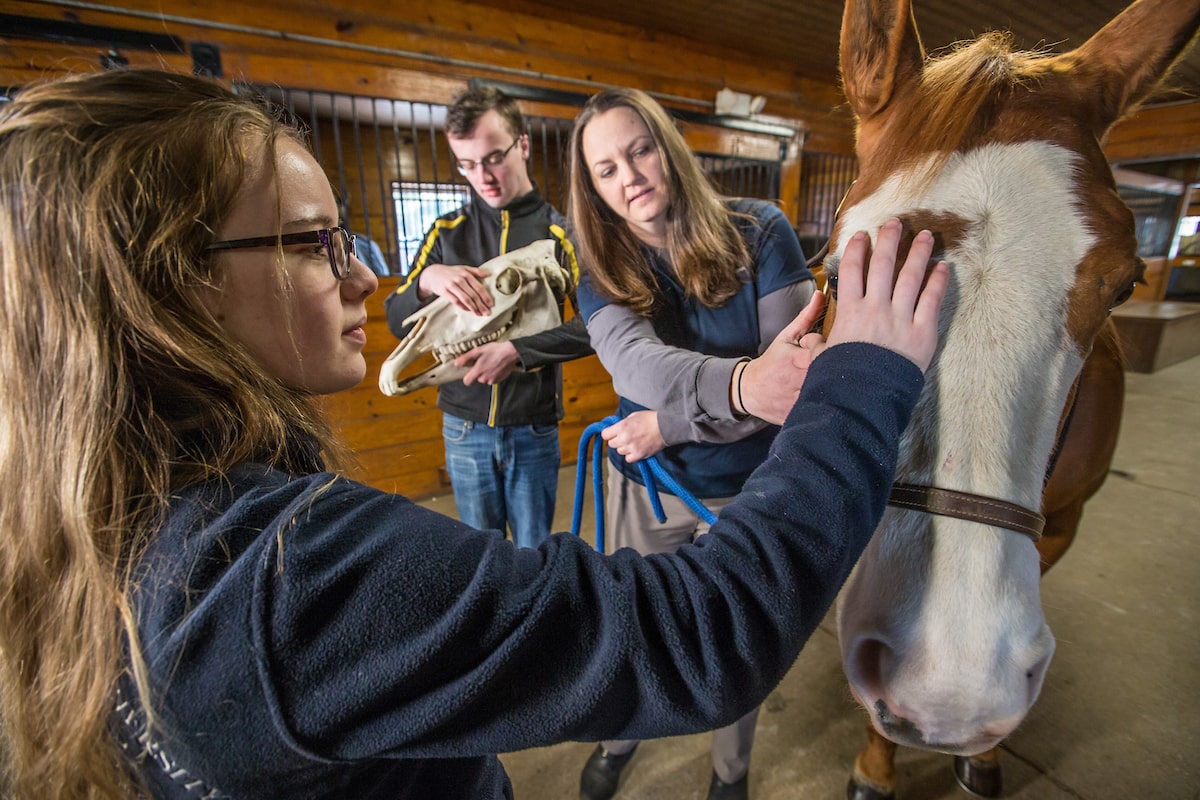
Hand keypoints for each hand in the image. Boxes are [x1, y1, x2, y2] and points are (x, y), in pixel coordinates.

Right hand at [418, 263, 492, 314]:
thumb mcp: (463, 268)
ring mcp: (452, 286)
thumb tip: (487, 274)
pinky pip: (456, 301)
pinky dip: (463, 307)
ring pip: (465, 299)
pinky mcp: (445, 292)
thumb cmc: (450, 272)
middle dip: (481, 305)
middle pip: (473, 295)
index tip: (490, 304)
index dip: (485, 297)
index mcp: (466, 274)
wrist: (432, 274)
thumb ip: (475, 271)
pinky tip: (468, 310)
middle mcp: (460, 280)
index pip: (479, 287)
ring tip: (479, 314)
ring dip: (473, 308)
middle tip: (487, 312)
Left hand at [456, 341, 519, 385]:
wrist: (511, 353)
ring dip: (486, 373)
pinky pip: (492, 379)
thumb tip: (456, 364)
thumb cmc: (494, 350)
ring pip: (485, 379)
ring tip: (491, 363)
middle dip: (479, 372)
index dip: (467, 376)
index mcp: (478, 372)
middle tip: (484, 362)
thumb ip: (466, 358)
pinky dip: (493, 374)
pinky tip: (496, 366)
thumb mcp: (478, 351)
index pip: (467, 381)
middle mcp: (484, 379)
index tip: (470, 370)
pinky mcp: (499, 380)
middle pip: (477, 378)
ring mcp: (492, 380)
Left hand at [601, 411, 665, 461]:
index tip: (612, 433)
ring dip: (624, 447)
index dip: (608, 433)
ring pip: (620, 451)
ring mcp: (631, 448)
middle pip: (612, 444)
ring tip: (634, 442)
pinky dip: (631, 455)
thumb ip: (622, 424)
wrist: (665, 426)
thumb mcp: (633, 416)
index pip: (605, 434)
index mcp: (622, 427)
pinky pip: (628, 459)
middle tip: (625, 436)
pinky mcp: (639, 455)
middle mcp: (624, 438)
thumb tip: (615, 429)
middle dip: (617, 440)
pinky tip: (637, 449)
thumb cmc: (650, 419)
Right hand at [738, 290, 826, 424]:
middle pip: (829, 374)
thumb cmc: (772, 362)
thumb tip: (820, 294)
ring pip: (826, 394)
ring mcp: (797, 401)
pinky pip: (819, 409)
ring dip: (833, 388)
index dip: (832, 350)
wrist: (749, 390)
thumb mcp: (786, 337)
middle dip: (836, 369)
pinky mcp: (797, 415)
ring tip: (835, 382)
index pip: (825, 353)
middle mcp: (796, 382)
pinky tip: (828, 398)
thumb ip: (806, 317)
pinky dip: (827, 404)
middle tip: (838, 366)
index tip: (831, 349)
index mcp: (795, 360)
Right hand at [826, 217, 947, 371]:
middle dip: (889, 240)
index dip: (856, 249)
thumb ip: (823, 343)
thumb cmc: (841, 380)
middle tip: (895, 223)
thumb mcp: (823, 357)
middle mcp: (875, 309)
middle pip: (883, 265)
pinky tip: (942, 267)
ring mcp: (900, 319)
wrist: (864, 399)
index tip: (861, 235)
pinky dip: (938, 281)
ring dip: (918, 252)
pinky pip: (932, 300)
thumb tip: (815, 341)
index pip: (852, 270)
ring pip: (910, 276)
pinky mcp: (922, 332)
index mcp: (850, 312)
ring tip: (925, 236)